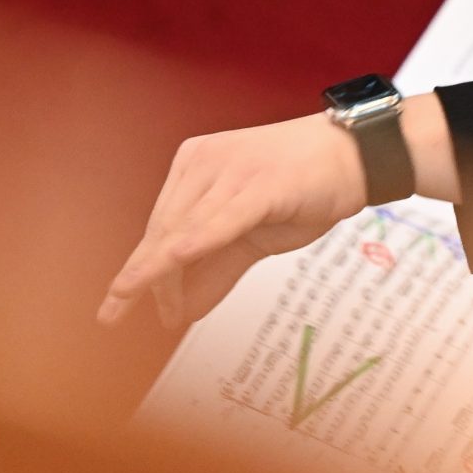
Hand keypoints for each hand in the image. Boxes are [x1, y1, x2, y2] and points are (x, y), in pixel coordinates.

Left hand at [98, 114, 365, 330]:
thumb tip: (180, 313)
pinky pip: (223, 218)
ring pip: (187, 230)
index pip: (159, 227)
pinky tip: (175, 259)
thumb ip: (215, 268)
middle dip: (148, 280)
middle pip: (165, 231)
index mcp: (195, 165)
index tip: (118, 307)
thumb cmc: (303, 189)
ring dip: (165, 275)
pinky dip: (199, 240)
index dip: (142, 271)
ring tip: (161, 314)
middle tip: (124, 317)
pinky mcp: (261, 184)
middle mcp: (205, 162)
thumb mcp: (251, 234)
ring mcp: (232, 170)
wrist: (355, 156)